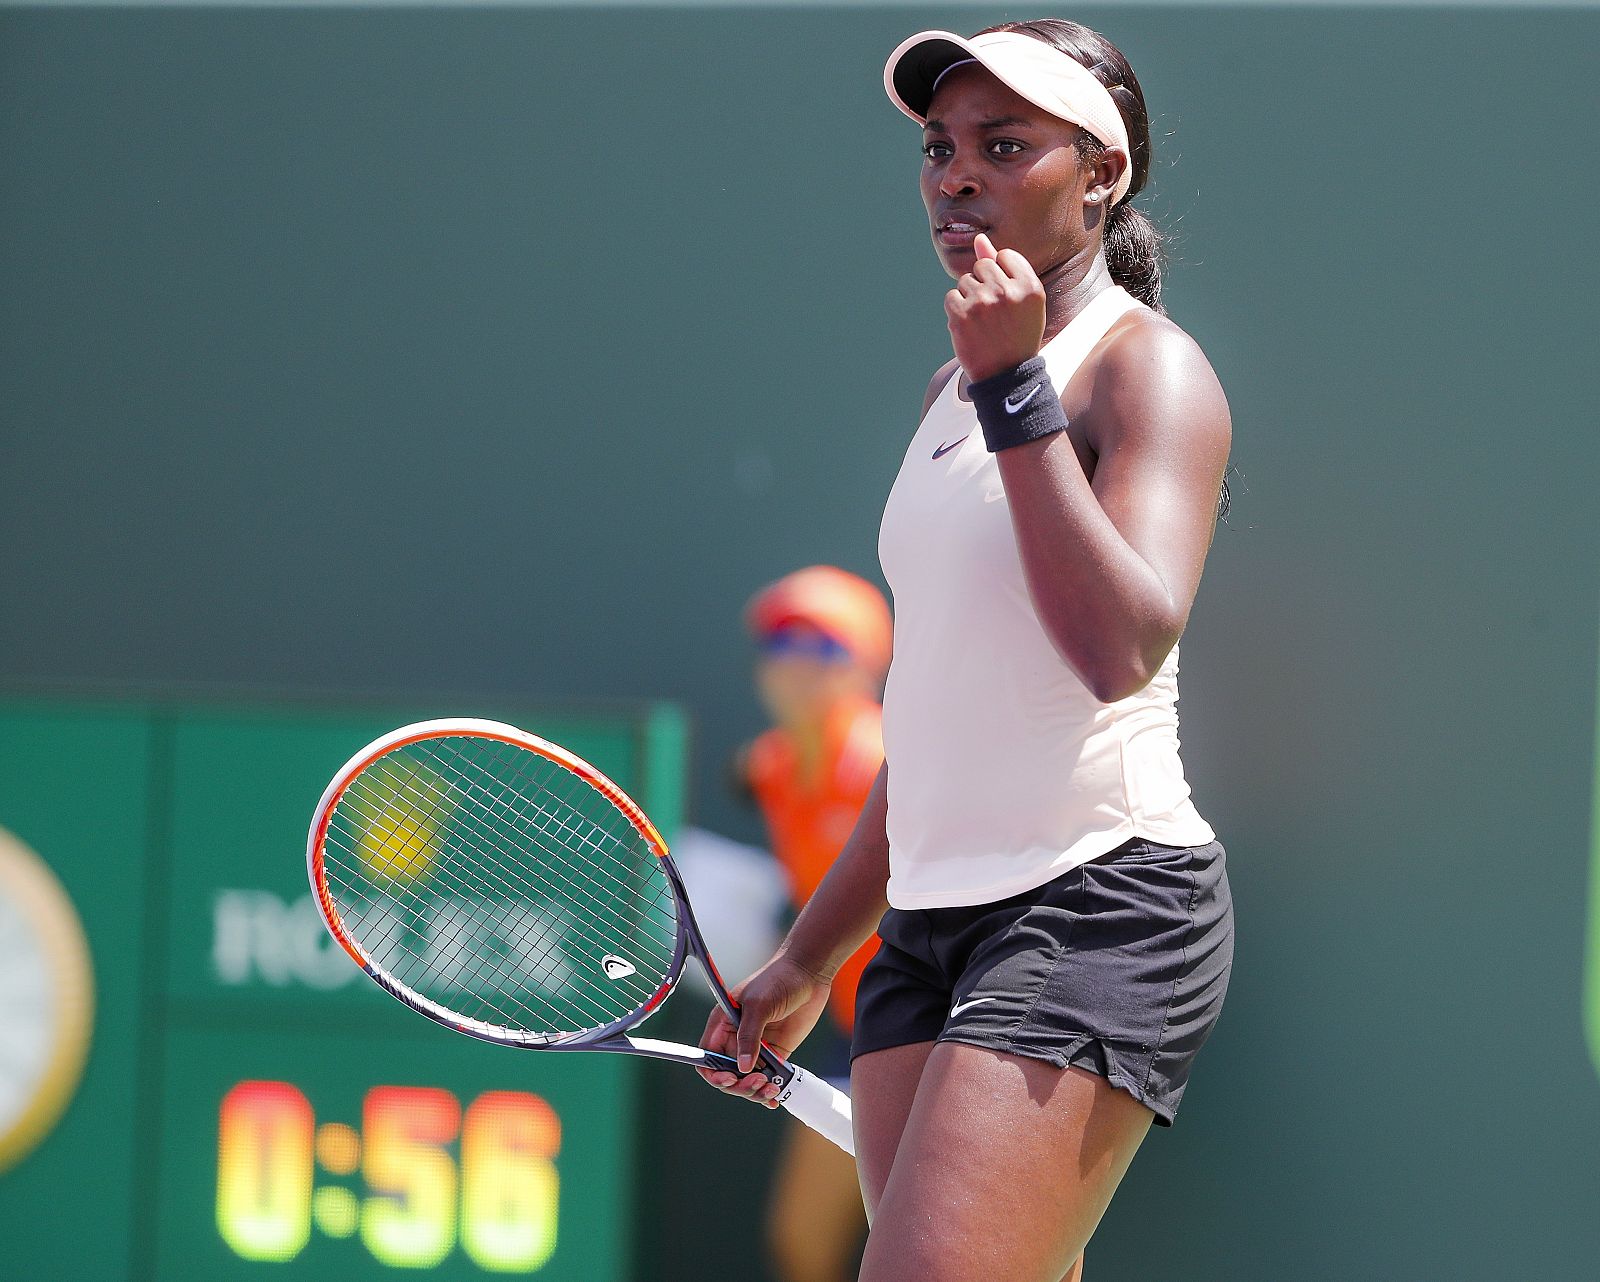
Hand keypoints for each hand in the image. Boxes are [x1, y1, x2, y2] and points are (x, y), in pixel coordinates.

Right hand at [695, 953, 832, 1107]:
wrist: (808, 973)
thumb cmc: (779, 979)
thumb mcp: (759, 1005)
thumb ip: (749, 1036)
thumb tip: (743, 1067)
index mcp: (723, 1024)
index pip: (707, 1056)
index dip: (714, 1073)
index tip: (730, 1079)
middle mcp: (736, 1038)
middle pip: (727, 1074)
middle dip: (739, 1085)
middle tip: (758, 1082)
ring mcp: (756, 1047)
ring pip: (747, 1080)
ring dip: (755, 1091)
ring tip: (771, 1090)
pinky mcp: (776, 1053)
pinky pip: (768, 1077)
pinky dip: (769, 1090)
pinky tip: (775, 1096)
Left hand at [945, 232, 1046, 382]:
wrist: (1005, 377)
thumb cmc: (1016, 335)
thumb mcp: (1022, 301)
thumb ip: (1003, 267)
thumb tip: (979, 239)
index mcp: (1030, 287)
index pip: (1005, 255)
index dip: (1001, 275)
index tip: (1006, 298)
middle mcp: (1007, 291)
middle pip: (982, 265)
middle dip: (984, 284)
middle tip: (994, 313)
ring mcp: (982, 303)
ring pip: (965, 281)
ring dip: (969, 298)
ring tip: (983, 323)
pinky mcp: (961, 315)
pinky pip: (951, 297)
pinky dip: (956, 311)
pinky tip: (969, 327)